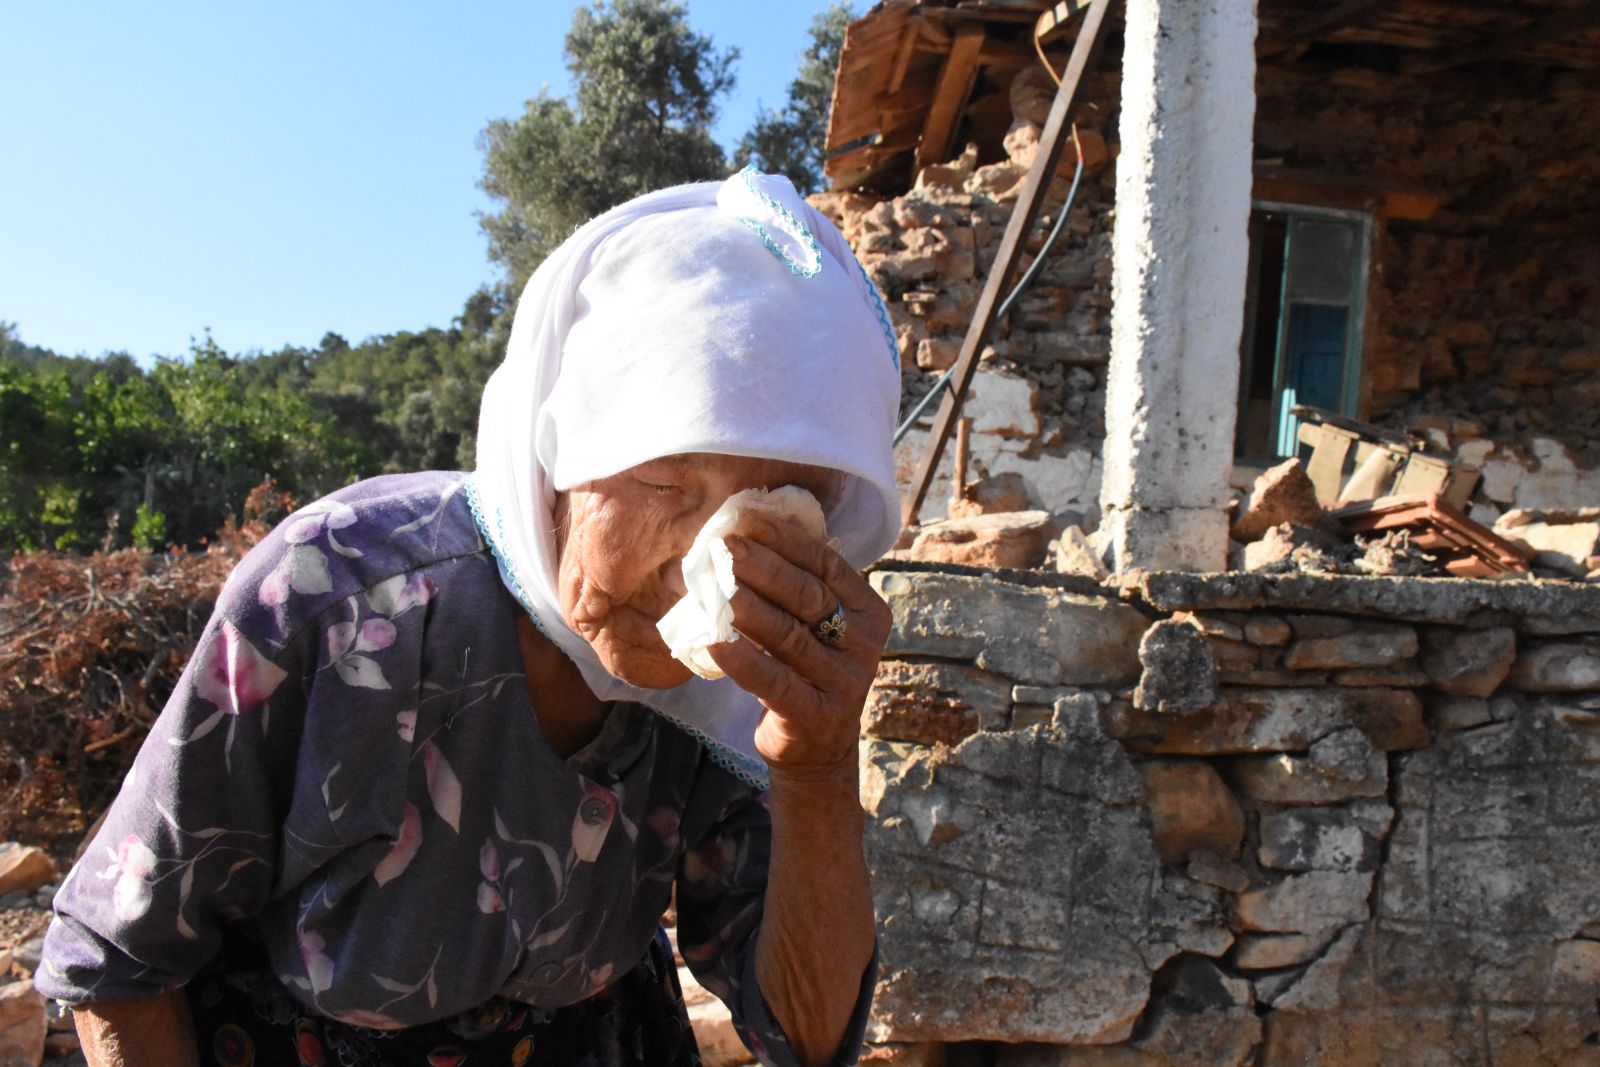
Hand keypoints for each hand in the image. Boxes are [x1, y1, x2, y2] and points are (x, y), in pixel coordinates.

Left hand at [706, 517, 891, 774]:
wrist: (815, 749)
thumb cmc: (803, 671)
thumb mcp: (811, 628)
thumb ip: (792, 590)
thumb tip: (739, 539)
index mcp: (867, 611)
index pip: (827, 565)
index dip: (787, 541)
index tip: (748, 522)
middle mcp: (863, 643)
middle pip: (809, 596)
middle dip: (764, 568)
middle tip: (725, 548)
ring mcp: (845, 681)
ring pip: (790, 635)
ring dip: (748, 608)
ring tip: (715, 587)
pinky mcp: (818, 714)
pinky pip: (775, 681)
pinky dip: (743, 660)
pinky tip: (715, 642)